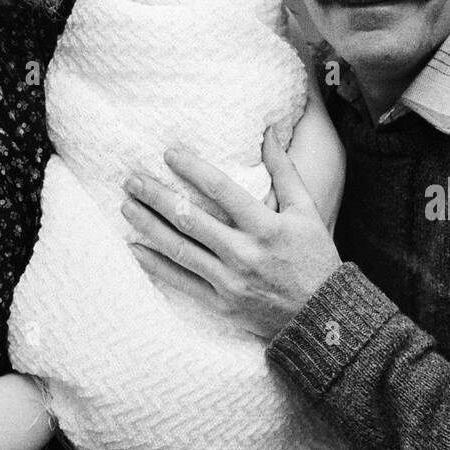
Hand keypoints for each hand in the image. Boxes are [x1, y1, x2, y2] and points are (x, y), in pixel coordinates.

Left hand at [121, 128, 342, 339]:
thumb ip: (284, 170)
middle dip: (157, 196)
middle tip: (132, 178)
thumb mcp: (306, 211)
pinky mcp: (221, 303)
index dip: (192, 168)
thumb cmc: (315, 257)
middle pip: (191, 219)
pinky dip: (156, 265)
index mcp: (266, 226)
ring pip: (180, 249)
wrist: (322, 318)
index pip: (221, 189)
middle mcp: (245, 253)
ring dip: (149, 226)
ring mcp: (230, 281)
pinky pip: (182, 282)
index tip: (168, 153)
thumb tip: (267, 132)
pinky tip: (135, 249)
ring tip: (127, 205)